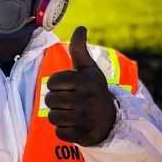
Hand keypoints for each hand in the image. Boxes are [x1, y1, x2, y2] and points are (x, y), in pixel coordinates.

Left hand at [45, 26, 116, 146]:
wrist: (111, 119)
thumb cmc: (93, 90)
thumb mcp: (88, 70)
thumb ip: (80, 50)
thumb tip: (80, 27)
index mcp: (87, 80)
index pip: (52, 82)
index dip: (56, 85)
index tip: (68, 87)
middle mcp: (88, 98)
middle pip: (50, 100)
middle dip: (56, 101)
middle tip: (70, 102)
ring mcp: (87, 117)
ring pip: (52, 117)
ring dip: (58, 116)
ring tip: (72, 113)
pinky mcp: (85, 135)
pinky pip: (59, 133)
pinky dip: (64, 131)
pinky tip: (75, 126)